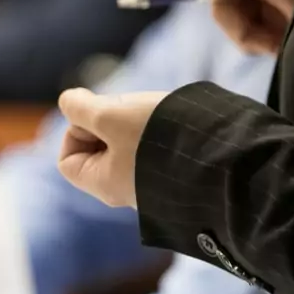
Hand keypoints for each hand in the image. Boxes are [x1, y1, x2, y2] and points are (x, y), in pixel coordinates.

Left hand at [57, 88, 168, 207]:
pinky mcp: (174, 174)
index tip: (99, 119)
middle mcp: (126, 191)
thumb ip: (81, 108)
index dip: (75, 131)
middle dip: (107, 124)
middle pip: (97, 151)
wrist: (225, 158)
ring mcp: (151, 185)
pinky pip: (152, 150)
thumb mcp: (110, 116)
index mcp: (104, 184)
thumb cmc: (160, 139)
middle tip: (129, 113)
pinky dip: (155, 133)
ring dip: (133, 125)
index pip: (68, 159)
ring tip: (153, 116)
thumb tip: (68, 102)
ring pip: (126, 147)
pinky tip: (171, 124)